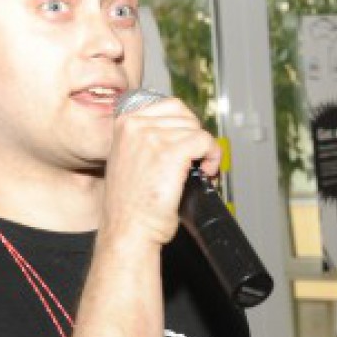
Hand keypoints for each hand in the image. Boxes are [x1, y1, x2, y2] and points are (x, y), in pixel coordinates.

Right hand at [105, 97, 221, 245]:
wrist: (128, 230)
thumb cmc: (130, 206)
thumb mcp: (128, 160)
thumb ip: (146, 140)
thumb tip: (177, 132)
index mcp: (124, 123)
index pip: (168, 106)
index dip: (185, 125)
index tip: (189, 144)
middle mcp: (136, 125)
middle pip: (185, 115)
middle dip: (196, 136)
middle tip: (197, 159)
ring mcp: (153, 136)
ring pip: (196, 129)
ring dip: (205, 149)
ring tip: (201, 169)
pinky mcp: (172, 152)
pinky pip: (206, 141)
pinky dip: (213, 156)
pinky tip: (207, 172)